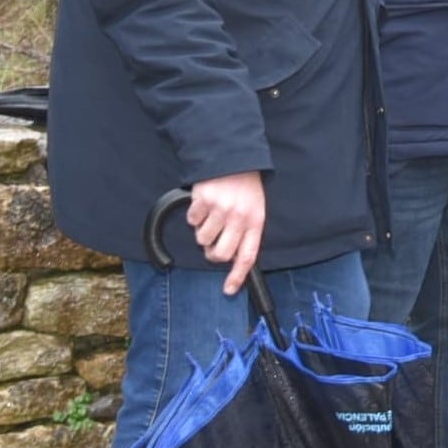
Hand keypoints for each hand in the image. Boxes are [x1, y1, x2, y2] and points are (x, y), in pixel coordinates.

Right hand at [185, 172, 267, 295]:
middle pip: (220, 254)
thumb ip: (246, 231)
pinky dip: (194, 215)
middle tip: (212, 242)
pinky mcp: (203, 201)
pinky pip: (192, 221)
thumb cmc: (245, 186)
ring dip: (202, 231)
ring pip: (202, 239)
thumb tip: (231, 257)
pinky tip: (204, 203)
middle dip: (212, 253)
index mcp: (255, 221)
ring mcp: (220, 210)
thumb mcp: (255, 208)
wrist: (234, 157)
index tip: (229, 290)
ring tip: (211, 215)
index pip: (247, 256)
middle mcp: (239, 218)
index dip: (237, 276)